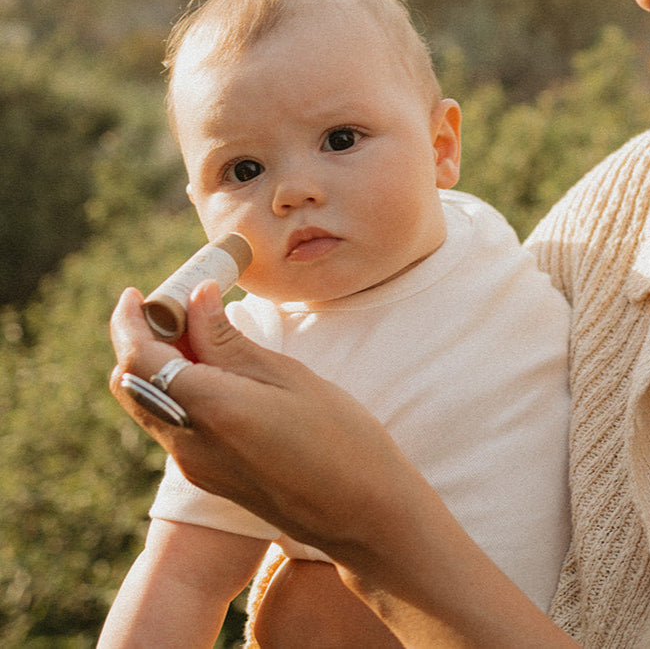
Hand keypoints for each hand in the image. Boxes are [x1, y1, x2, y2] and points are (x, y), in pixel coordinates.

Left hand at [109, 283, 574, 646]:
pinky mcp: (209, 476)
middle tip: (173, 306)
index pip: (139, 360)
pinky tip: (217, 369)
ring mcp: (196, 465)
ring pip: (149, 405)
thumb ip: (231, 342)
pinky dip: (176, 389)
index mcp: (211, 411)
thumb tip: (195, 299)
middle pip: (131, 385)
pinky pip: (173, 424)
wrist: (363, 513)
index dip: (130, 321)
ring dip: (157, 365)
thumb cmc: (341, 438)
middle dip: (138, 340)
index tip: (138, 292)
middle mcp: (190, 443)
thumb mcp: (289, 377)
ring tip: (199, 330)